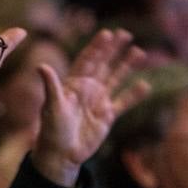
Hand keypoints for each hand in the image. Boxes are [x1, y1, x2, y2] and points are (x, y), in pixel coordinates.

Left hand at [33, 29, 148, 187]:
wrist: (61, 154)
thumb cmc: (52, 130)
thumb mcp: (52, 106)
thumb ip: (51, 86)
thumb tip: (41, 65)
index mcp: (73, 84)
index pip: (87, 60)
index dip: (97, 47)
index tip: (107, 34)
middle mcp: (87, 89)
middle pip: (103, 65)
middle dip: (113, 50)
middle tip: (126, 33)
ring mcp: (98, 101)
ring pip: (115, 79)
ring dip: (126, 66)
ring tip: (139, 52)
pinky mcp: (107, 116)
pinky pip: (124, 102)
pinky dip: (134, 94)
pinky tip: (146, 85)